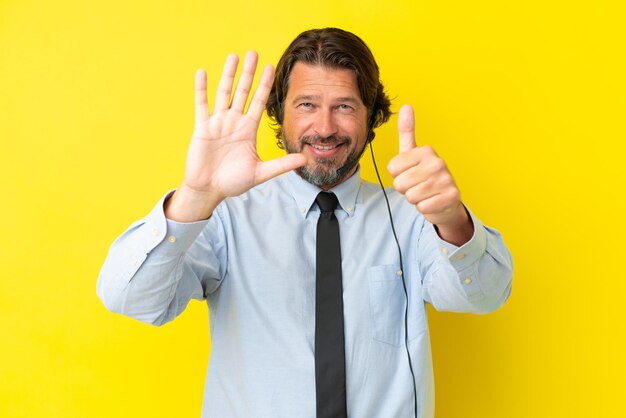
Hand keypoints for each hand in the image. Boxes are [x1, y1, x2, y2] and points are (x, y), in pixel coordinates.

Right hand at [166, 52, 305, 221]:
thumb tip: (305, 159)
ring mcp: (217, 123)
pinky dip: (201, 89)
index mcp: (248, 130)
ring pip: (224, 93)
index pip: (259, 102)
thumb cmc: (233, 182)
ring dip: (228, 75)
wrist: (209, 190)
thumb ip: (282, 165)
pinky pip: (201, 105)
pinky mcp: (202, 128)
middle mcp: (234, 122)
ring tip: (234, 56)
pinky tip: (203, 72)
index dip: (264, 85)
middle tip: (254, 53)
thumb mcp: (261, 172)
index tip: (271, 67)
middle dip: (249, 73)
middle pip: (243, 92)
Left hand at [387, 105, 472, 244]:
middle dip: (405, 189)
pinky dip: (425, 208)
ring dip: (415, 199)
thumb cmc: (424, 176)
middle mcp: (438, 162)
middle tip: (418, 185)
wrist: (444, 200)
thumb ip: (407, 131)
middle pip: (400, 183)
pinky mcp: (451, 196)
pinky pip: (423, 207)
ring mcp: (447, 179)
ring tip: (426, 193)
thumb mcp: (412, 154)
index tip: (410, 173)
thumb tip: (407, 105)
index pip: (393, 168)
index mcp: (426, 150)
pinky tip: (433, 201)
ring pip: (411, 196)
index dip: (397, 175)